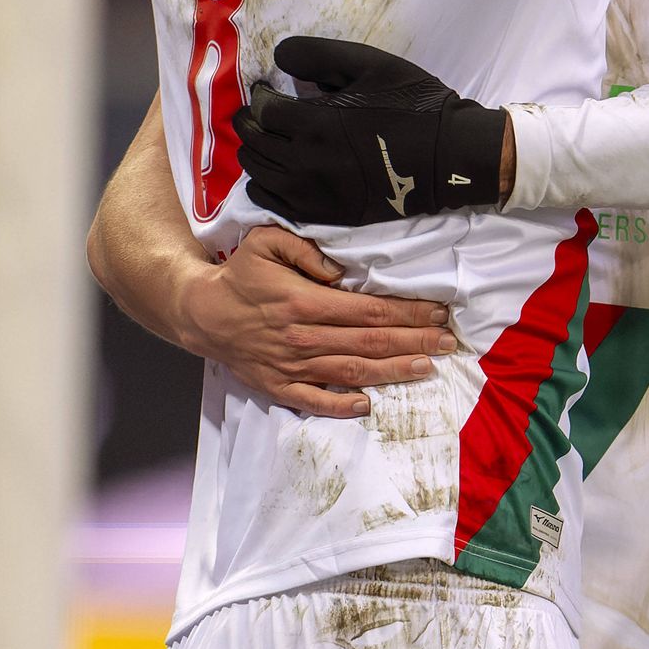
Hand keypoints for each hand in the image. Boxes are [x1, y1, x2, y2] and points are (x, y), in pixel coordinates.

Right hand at [173, 225, 454, 419]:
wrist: (199, 312)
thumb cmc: (240, 275)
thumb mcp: (265, 242)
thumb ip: (305, 249)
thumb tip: (339, 271)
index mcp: (302, 301)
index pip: (368, 310)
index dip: (407, 313)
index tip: (438, 313)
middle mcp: (301, 336)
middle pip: (370, 342)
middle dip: (414, 342)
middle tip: (448, 342)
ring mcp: (291, 365)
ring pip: (352, 371)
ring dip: (393, 371)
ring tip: (427, 368)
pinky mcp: (278, 385)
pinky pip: (314, 401)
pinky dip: (342, 406)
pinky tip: (369, 405)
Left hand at [238, 37, 511, 225]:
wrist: (448, 159)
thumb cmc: (413, 107)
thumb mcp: (372, 64)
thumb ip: (319, 54)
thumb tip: (278, 56)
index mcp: (314, 123)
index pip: (263, 109)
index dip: (261, 95)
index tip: (268, 90)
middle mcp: (303, 160)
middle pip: (253, 140)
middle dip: (252, 121)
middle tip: (265, 113)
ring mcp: (309, 191)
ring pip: (256, 170)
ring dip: (257, 149)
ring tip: (272, 139)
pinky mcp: (319, 212)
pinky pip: (268, 201)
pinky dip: (263, 183)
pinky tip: (278, 170)